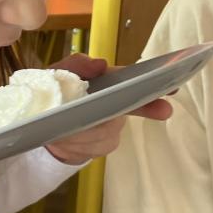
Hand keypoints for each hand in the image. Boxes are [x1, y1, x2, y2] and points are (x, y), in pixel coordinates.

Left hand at [42, 53, 172, 165]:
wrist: (41, 125)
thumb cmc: (53, 93)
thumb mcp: (56, 74)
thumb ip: (76, 64)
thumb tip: (101, 64)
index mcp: (107, 82)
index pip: (135, 82)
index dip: (153, 87)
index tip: (172, 90)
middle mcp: (114, 104)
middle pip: (127, 110)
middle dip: (125, 114)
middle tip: (146, 115)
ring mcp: (111, 127)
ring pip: (107, 133)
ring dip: (86, 133)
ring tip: (63, 130)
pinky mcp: (102, 146)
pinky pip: (95, 148)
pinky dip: (78, 145)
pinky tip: (65, 141)